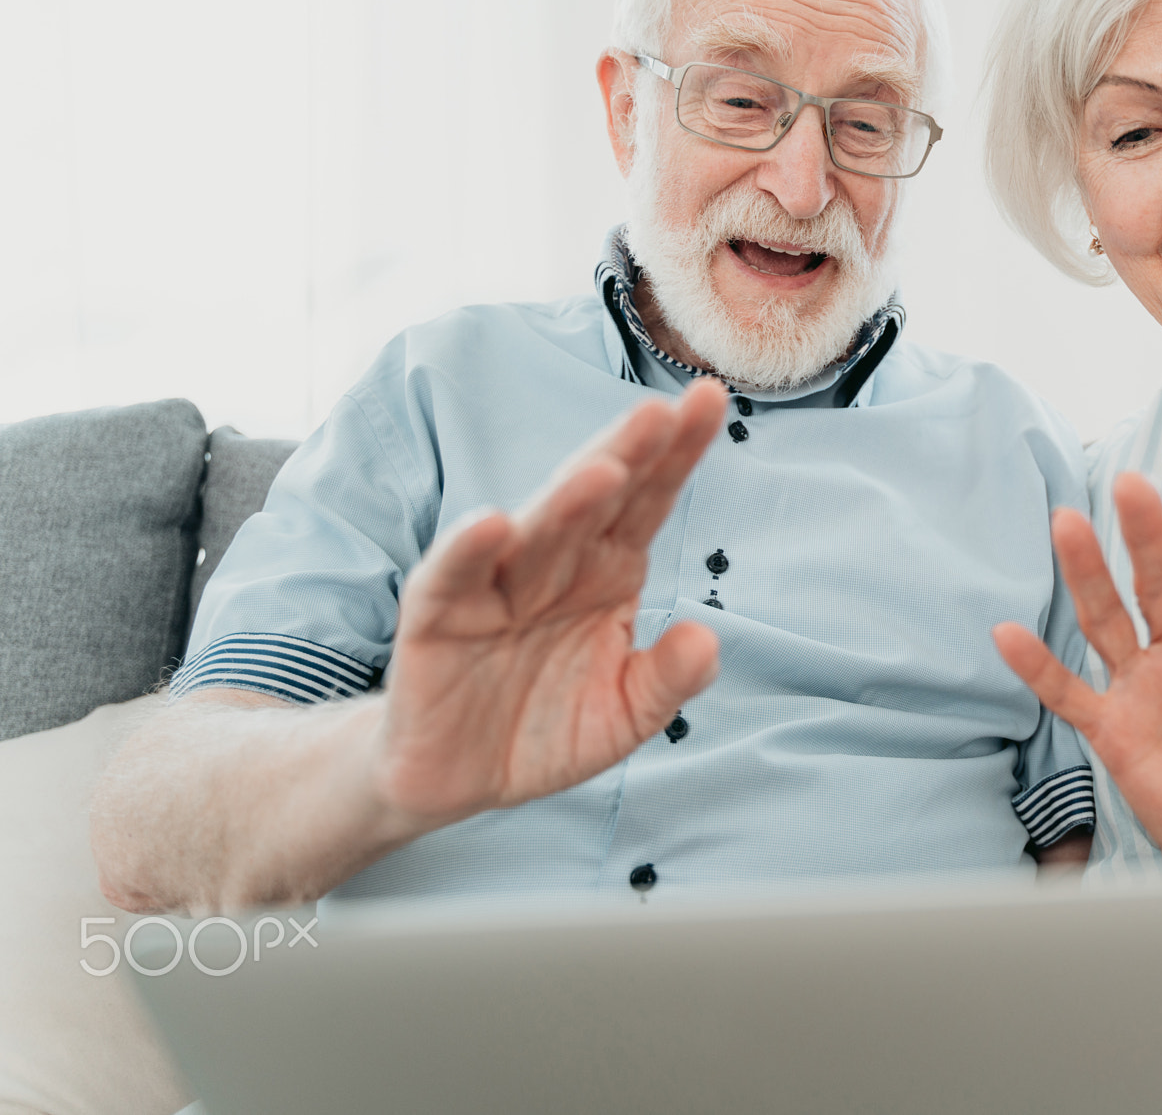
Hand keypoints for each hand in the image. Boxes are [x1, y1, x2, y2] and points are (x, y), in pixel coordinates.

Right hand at [372, 379, 727, 826]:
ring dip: (565, 499)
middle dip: (629, 453)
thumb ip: (667, 681)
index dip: (678, 453)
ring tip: (604, 469)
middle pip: (596, 499)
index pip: (649, 500)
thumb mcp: (623, 716)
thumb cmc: (546, 729)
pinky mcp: (436, 618)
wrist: (455, 777)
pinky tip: (493, 524)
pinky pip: (452, 578)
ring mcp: (495, 585)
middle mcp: (555, 564)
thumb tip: (707, 638)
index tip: (711, 399)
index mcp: (609, 571)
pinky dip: (467, 550)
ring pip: (535, 531)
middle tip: (664, 410)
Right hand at [993, 469, 1161, 857]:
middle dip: (1145, 535)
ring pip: (1108, 620)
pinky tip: (1007, 634)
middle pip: (1158, 583)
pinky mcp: (1113, 728)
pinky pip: (1069, 694)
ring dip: (1087, 575)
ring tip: (1066, 523)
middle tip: (1131, 484)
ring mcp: (1142, 685)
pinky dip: (1038, 667)